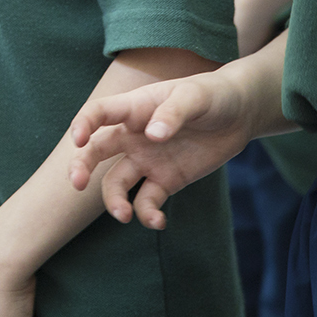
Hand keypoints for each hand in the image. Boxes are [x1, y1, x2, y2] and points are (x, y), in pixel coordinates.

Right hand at [67, 63, 259, 228]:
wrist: (239, 114)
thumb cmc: (212, 94)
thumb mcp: (195, 96)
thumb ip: (173, 112)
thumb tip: (152, 135)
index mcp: (135, 108)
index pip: (99, 113)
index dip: (83, 124)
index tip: (78, 140)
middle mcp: (134, 135)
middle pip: (96, 151)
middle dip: (81, 166)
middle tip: (77, 183)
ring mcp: (147, 160)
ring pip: (116, 182)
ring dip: (114, 200)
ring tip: (124, 215)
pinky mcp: (165, 181)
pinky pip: (147, 201)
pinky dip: (147, 214)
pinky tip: (159, 222)